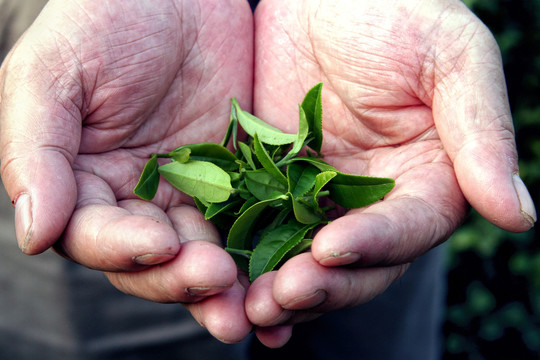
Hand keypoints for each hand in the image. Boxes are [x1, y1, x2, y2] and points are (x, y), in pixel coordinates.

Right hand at [0, 0, 253, 342]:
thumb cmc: (106, 20)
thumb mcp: (55, 73)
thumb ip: (35, 151)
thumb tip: (35, 235)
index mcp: (84, 184)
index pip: (95, 236)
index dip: (123, 249)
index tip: (158, 246)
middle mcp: (137, 200)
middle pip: (154, 261)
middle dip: (182, 278)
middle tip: (216, 283)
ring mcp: (191, 194)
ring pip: (204, 253)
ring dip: (225, 284)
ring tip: (253, 304)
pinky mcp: (238, 181)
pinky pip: (250, 222)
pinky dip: (264, 251)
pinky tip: (285, 270)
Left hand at [246, 0, 536, 346]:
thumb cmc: (396, 11)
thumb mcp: (451, 58)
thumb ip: (482, 134)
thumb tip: (520, 216)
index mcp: (427, 179)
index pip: (409, 228)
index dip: (376, 243)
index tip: (333, 247)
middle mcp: (376, 200)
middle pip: (356, 262)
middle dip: (322, 283)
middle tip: (282, 296)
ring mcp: (321, 197)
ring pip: (304, 258)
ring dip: (280, 287)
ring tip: (250, 306)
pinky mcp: (275, 185)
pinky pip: (262, 229)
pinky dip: (248, 260)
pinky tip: (227, 284)